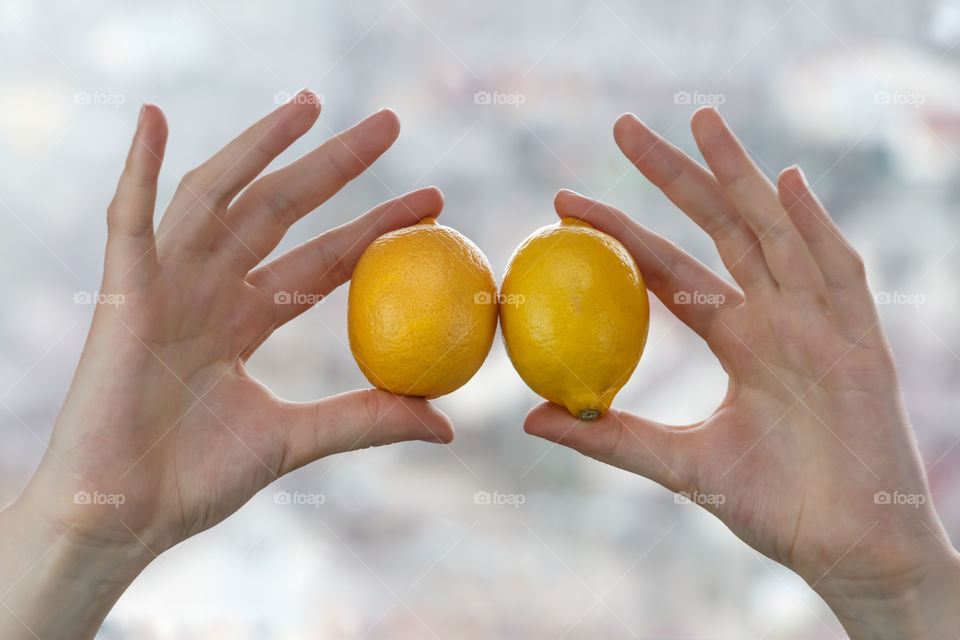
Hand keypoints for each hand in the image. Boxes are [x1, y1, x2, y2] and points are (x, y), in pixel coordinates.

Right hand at [0, 92, 452, 638]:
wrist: (124, 516)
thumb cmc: (197, 481)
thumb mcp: (297, 439)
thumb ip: (366, 419)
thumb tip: (448, 425)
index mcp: (245, 319)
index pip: (324, 257)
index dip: (375, 225)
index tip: (433, 202)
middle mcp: (210, 289)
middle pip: (281, 209)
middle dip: (335, 165)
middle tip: (391, 123)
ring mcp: (167, 284)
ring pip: (219, 196)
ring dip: (259, 145)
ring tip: (311, 104)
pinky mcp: (122, 293)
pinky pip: (128, 222)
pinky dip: (135, 169)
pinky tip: (154, 119)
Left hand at [525, 107, 959, 637]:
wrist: (848, 549)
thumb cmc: (774, 507)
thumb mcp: (680, 466)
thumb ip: (613, 438)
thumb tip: (531, 417)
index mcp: (739, 338)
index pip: (669, 268)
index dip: (620, 231)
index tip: (563, 202)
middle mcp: (777, 317)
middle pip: (720, 227)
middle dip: (675, 174)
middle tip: (621, 126)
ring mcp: (819, 324)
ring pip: (774, 232)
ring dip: (740, 175)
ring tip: (701, 120)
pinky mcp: (860, 345)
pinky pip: (838, 275)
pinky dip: (815, 228)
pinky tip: (785, 182)